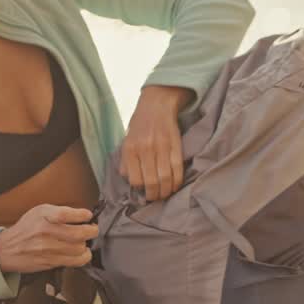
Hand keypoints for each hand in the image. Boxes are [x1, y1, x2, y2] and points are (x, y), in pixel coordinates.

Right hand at [0, 205, 96, 273]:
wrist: (6, 249)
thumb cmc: (27, 229)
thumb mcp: (39, 212)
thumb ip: (60, 212)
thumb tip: (84, 216)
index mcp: (42, 215)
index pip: (66, 214)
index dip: (82, 215)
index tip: (87, 216)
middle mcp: (45, 231)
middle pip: (79, 233)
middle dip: (92, 231)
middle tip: (92, 229)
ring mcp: (48, 248)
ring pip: (80, 248)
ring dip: (86, 245)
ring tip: (82, 242)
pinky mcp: (51, 261)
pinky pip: (76, 261)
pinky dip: (84, 257)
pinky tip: (81, 253)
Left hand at [120, 85, 192, 201]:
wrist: (157, 104)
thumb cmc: (141, 123)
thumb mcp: (127, 139)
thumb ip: (126, 159)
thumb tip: (127, 178)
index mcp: (131, 149)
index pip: (135, 179)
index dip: (140, 190)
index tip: (144, 193)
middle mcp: (145, 149)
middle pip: (151, 182)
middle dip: (154, 195)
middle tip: (156, 199)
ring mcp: (161, 148)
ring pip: (165, 178)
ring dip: (166, 191)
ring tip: (165, 194)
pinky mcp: (175, 146)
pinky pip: (177, 170)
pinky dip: (177, 182)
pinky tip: (175, 186)